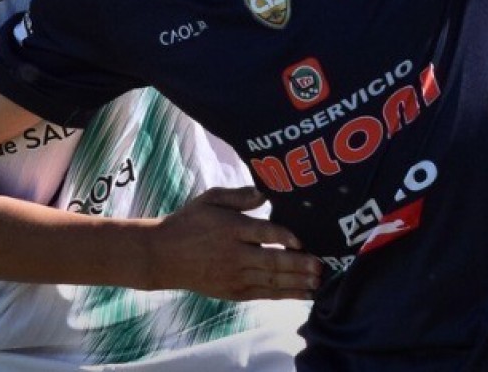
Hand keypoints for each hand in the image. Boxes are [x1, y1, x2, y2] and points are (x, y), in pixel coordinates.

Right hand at [148, 186, 320, 300]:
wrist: (164, 255)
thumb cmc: (189, 222)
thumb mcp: (210, 199)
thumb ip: (238, 196)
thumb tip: (264, 192)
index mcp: (230, 228)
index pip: (263, 233)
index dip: (285, 237)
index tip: (302, 240)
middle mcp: (234, 254)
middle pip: (273, 261)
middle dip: (300, 265)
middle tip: (322, 266)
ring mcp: (234, 276)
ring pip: (272, 281)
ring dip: (298, 282)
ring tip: (319, 282)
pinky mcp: (234, 291)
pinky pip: (264, 294)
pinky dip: (284, 294)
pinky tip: (302, 294)